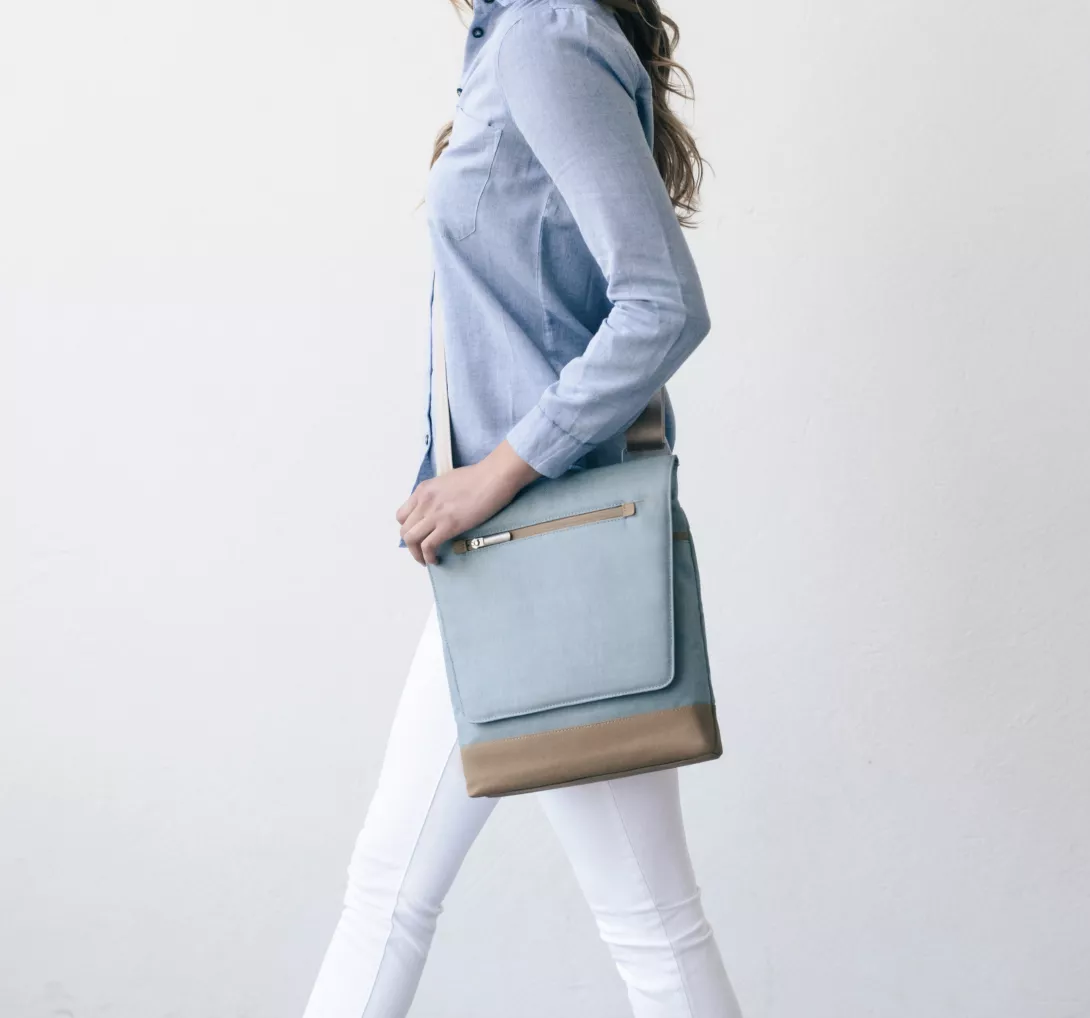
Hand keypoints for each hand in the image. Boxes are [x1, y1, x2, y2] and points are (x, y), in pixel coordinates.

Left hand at [397, 440, 539, 565]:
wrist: (493, 476)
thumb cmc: (478, 477)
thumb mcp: (447, 482)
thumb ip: (437, 496)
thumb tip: (438, 511)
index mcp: (423, 489)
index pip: (402, 515)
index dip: (407, 529)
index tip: (417, 536)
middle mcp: (424, 501)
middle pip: (404, 529)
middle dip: (410, 545)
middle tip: (421, 551)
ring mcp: (435, 513)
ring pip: (411, 539)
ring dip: (416, 554)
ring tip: (426, 560)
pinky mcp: (448, 525)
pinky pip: (428, 546)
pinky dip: (428, 556)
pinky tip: (435, 559)